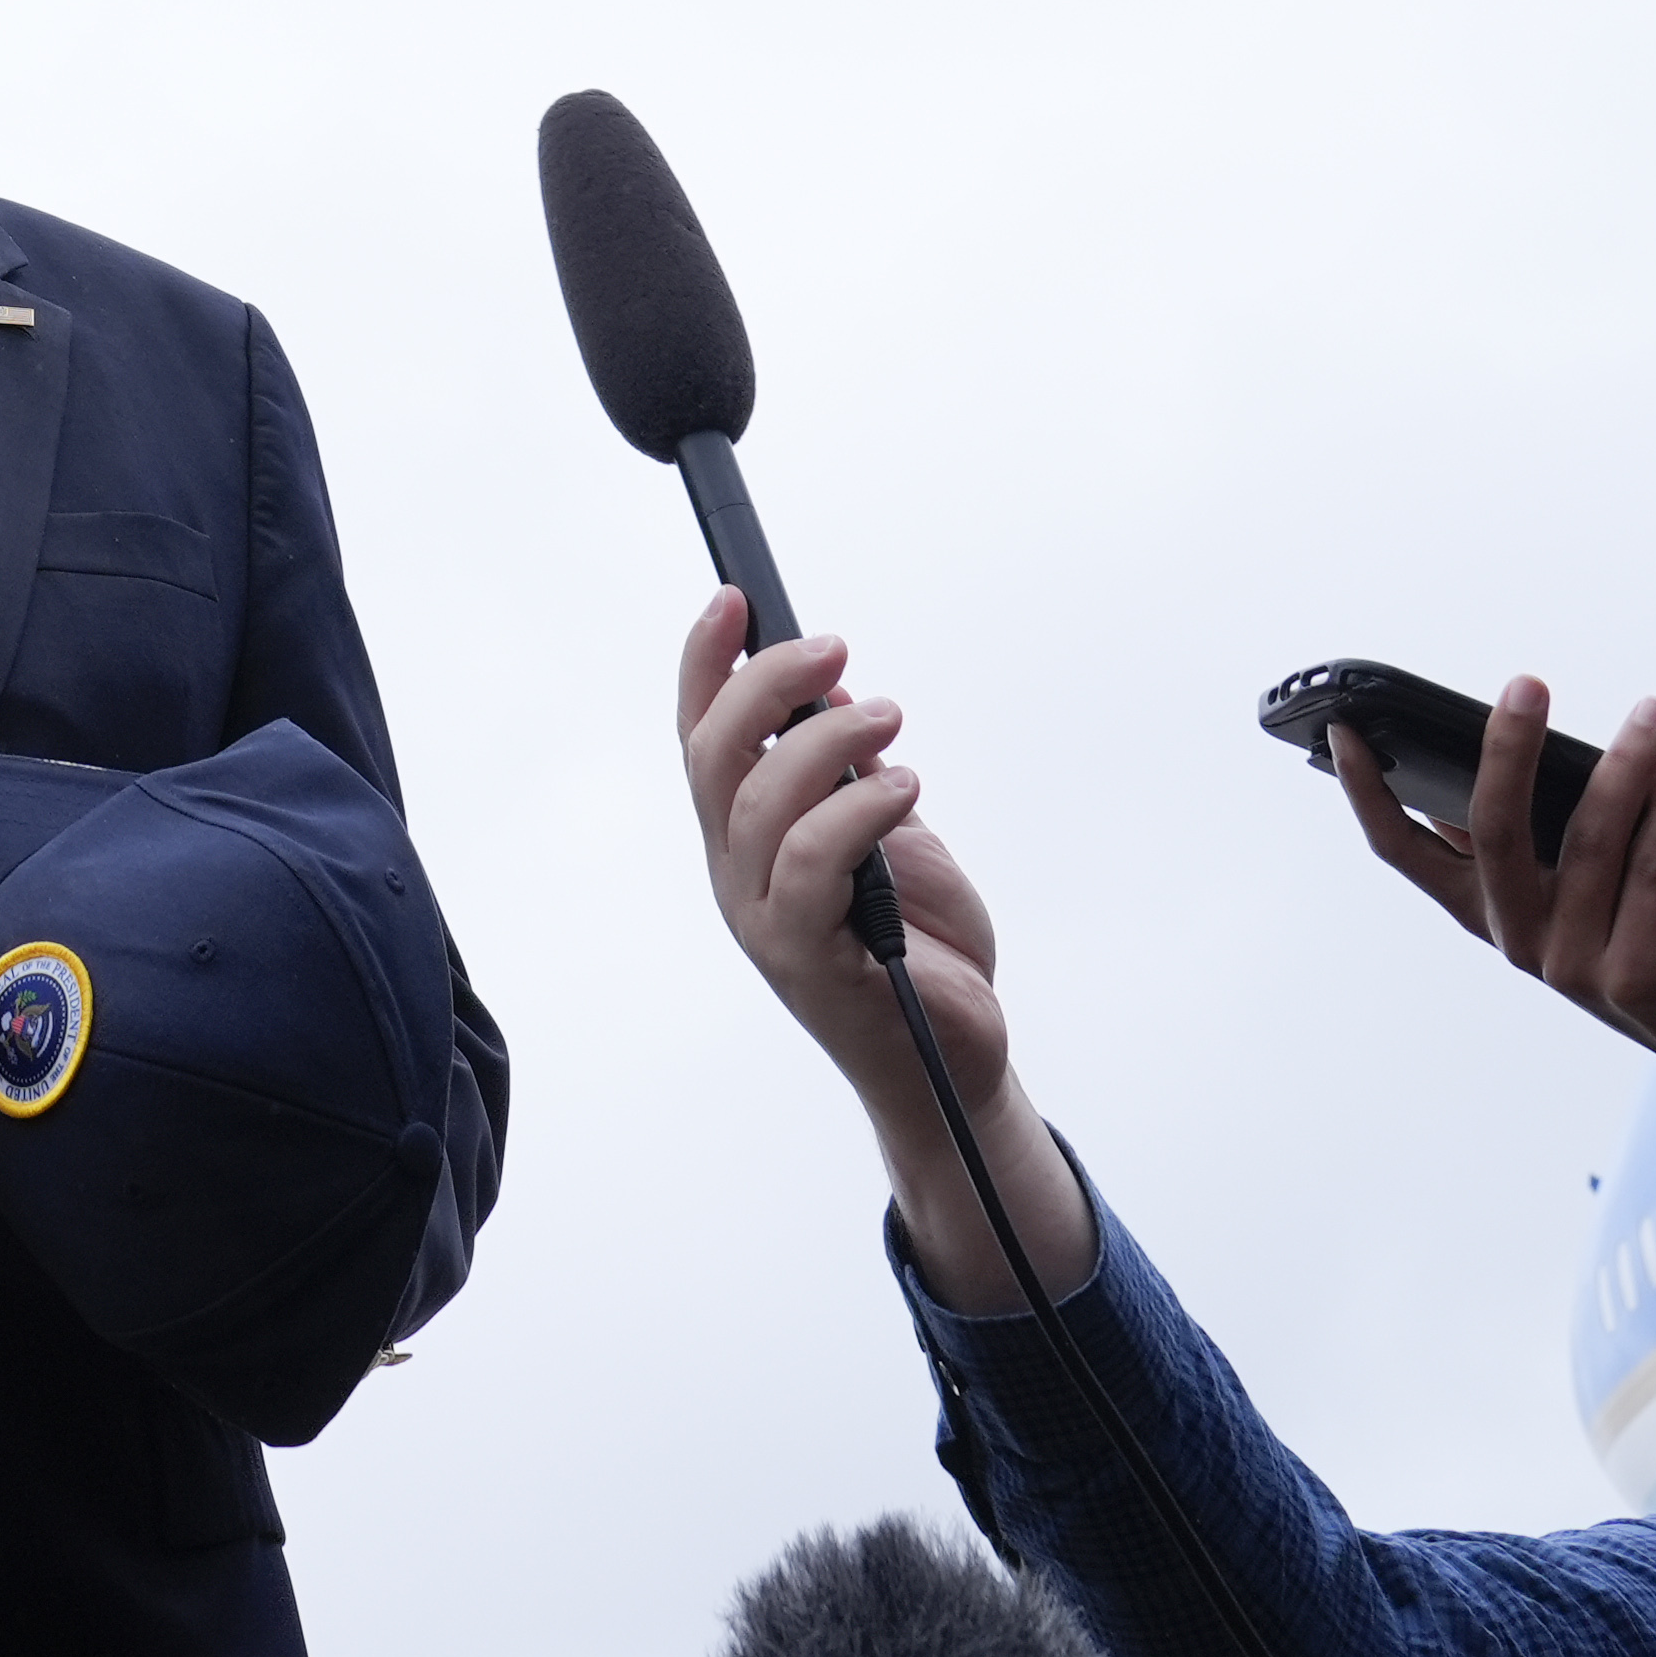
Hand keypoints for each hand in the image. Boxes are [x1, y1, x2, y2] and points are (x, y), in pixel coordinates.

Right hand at [671, 593, 1081, 1313]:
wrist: (955, 1059)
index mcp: (742, 840)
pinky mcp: (804, 956)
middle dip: (763, 685)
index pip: (700, 738)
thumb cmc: (914, 948)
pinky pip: (812, 862)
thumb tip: (836, 690)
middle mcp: (735, 875)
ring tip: (890, 717)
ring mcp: (762, 919)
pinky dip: (856, 808)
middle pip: (714, 758)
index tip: (733, 597)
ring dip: (825, 741)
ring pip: (760, 803)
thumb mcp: (882, 833)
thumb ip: (849, 771)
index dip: (706, 665)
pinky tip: (902, 786)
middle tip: (833, 647)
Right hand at [1330, 681, 1655, 1095]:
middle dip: (1508, 749)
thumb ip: (1524, 843)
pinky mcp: (1639, 974)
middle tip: (1528, 685)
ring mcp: (1575, 963)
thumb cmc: (1642, 939)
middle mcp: (1518, 940)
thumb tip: (1484, 758)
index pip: (1402, 851)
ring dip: (1623, 764)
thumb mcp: (1567, 891)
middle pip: (1494, 830)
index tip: (1344, 730)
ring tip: (1652, 711)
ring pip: (1590, 839)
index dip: (1366, 793)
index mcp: (1486, 912)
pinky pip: (1650, 871)